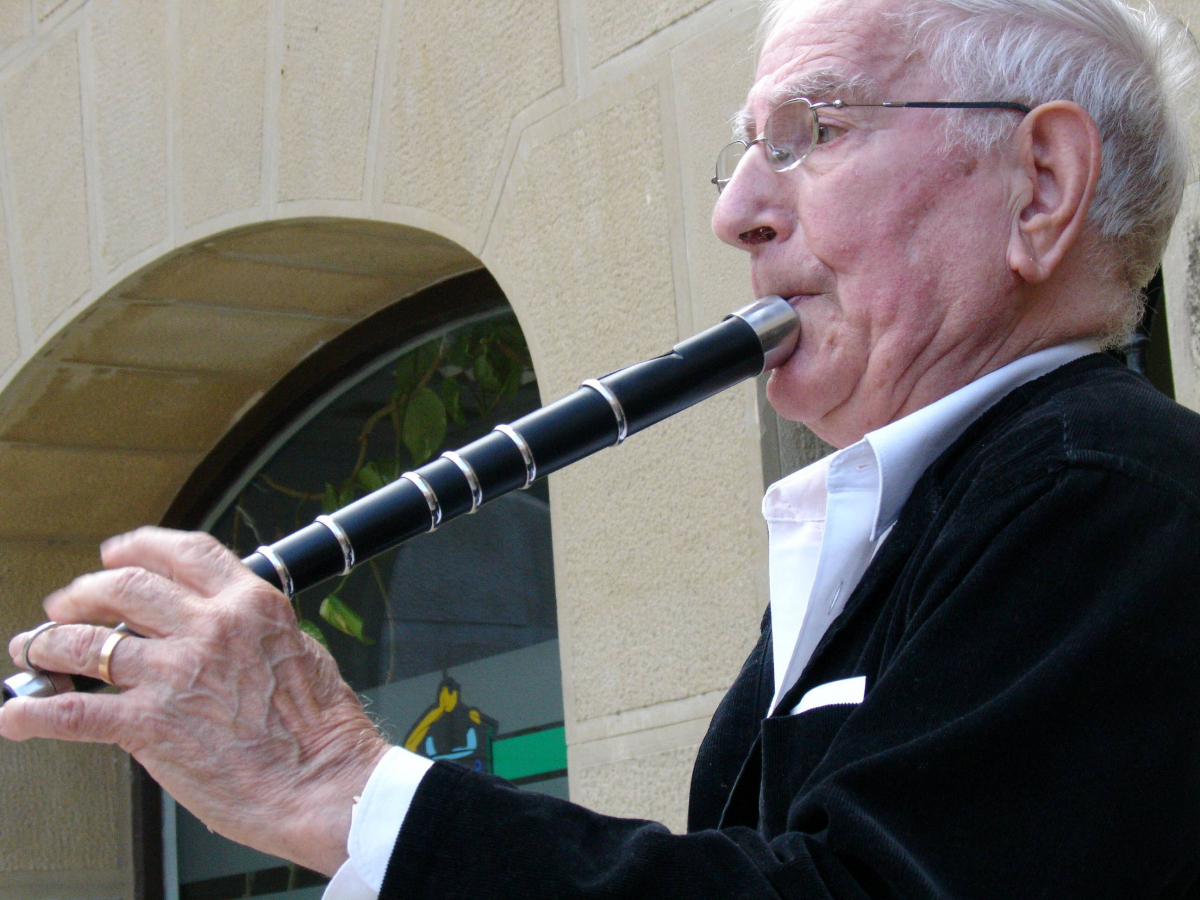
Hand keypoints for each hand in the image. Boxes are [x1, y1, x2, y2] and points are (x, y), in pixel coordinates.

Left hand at [0, 527, 389, 875]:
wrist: (325, 782)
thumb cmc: (322, 732)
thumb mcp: (298, 652)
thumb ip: (254, 634)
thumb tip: (225, 635)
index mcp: (251, 605)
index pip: (183, 553)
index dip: (139, 547)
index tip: (116, 554)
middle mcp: (209, 628)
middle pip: (125, 587)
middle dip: (84, 592)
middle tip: (67, 603)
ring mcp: (176, 673)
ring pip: (88, 642)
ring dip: (48, 643)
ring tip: (34, 648)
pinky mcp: (151, 724)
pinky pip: (75, 713)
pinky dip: (37, 713)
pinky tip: (19, 715)